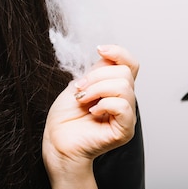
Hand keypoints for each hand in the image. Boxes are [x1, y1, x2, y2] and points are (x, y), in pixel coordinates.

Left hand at [42, 45, 138, 179]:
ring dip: (96, 89)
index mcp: (114, 88)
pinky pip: (122, 106)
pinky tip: (92, 112)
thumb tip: (107, 56)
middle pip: (125, 72)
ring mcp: (126, 116)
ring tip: (83, 99)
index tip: (99, 49)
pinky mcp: (124, 130)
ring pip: (123, 87)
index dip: (119, 52)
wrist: (57, 139)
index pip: (130, 64)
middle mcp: (124, 100)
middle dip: (96, 76)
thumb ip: (97, 71)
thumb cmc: (65, 116)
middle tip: (80, 89)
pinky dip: (103, 104)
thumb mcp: (79, 84)